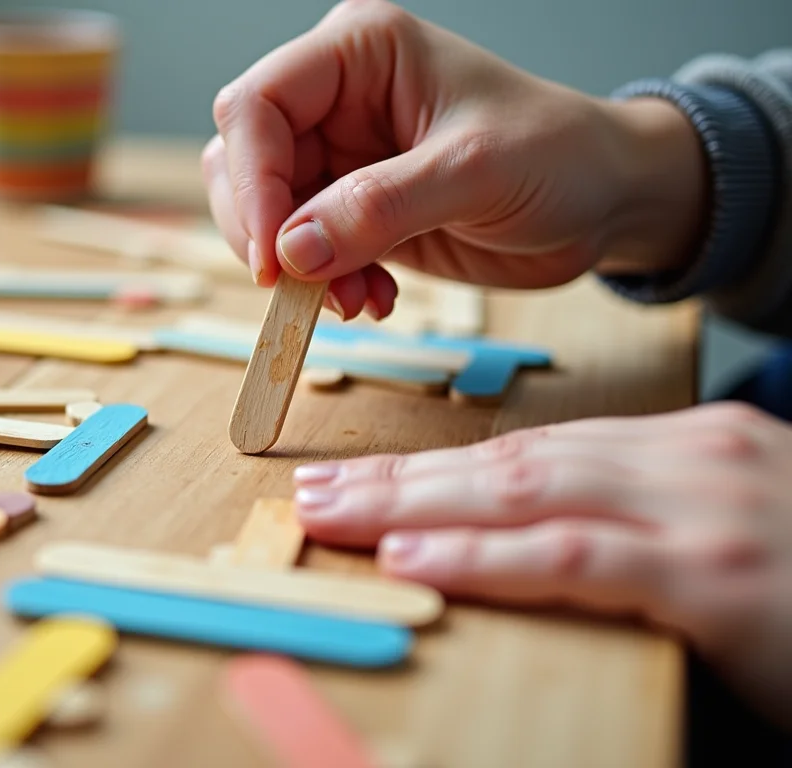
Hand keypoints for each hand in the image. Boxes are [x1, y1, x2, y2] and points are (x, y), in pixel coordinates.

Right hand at [203, 0, 705, 319]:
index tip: (273, 257)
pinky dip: (324, 284)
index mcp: (358, 52)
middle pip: (242, 161)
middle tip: (308, 288)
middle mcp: (336, 98)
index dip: (252, 180)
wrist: (605, 201)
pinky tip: (374, 297)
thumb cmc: (560, 156)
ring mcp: (339, 155)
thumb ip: (380, 208)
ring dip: (297, 269)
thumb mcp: (476, 172)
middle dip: (268, 232)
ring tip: (356, 298)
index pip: (257, 105)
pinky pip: (300, 252)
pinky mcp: (349, 209)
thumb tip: (291, 251)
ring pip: (264, 214)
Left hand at [292, 402, 791, 727]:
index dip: (440, 467)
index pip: (536, 451)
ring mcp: (704, 510)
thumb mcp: (734, 534)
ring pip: (525, 493)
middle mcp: (692, 460)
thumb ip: (647, 525)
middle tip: (316, 487)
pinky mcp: (717, 574)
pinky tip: (419, 556)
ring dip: (417, 505)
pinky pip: (575, 557)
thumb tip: (540, 538)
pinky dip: (487, 556)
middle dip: (403, 476)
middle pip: (512, 461)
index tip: (365, 477)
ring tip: (335, 514)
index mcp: (692, 447)